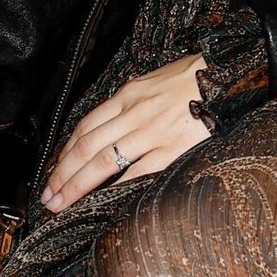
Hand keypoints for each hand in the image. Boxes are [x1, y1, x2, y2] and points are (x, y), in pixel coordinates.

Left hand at [43, 54, 210, 211]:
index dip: (65, 151)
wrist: (230, 73)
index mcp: (130, 94)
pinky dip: (114, 188)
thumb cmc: (198, 76)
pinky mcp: (172, 149)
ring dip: (76, 186)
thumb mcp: (158, 78)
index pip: (86, 126)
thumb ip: (135, 100)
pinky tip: (101, 202)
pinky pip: (136, 173)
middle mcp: (135, 113)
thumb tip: (114, 123)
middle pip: (86, 147)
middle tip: (47, 196)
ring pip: (102, 162)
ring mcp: (152, 132)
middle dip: (61, 174)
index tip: (53, 170)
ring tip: (61, 203)